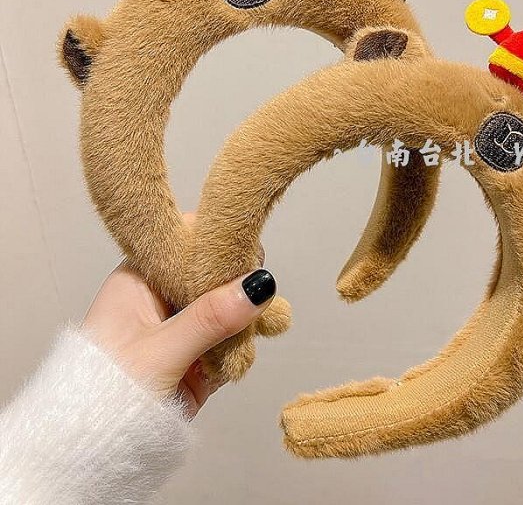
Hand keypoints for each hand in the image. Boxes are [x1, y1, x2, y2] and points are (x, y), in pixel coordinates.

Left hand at [82, 248, 275, 417]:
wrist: (94, 450)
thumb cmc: (105, 395)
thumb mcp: (160, 352)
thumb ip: (210, 318)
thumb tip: (258, 285)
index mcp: (140, 279)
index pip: (185, 240)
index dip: (216, 240)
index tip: (247, 248)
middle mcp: (161, 296)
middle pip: (213, 274)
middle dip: (238, 286)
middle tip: (260, 295)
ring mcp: (181, 326)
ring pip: (227, 308)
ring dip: (243, 321)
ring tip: (257, 330)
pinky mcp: (196, 355)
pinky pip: (229, 339)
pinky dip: (239, 347)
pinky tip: (241, 356)